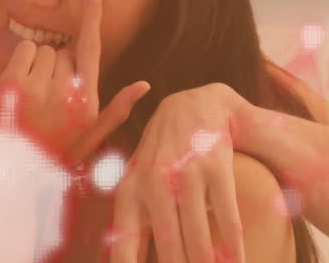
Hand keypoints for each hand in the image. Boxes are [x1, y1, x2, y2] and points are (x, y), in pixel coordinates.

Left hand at [0, 0, 150, 161]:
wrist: (12, 165)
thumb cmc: (54, 149)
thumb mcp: (91, 135)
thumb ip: (117, 108)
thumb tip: (145, 85)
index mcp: (88, 100)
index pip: (93, 48)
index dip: (93, 16)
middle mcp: (67, 90)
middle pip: (65, 51)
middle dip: (59, 66)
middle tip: (48, 97)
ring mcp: (39, 85)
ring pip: (45, 50)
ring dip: (40, 65)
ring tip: (34, 96)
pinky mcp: (14, 81)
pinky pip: (25, 49)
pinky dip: (23, 60)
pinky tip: (21, 85)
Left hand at [110, 83, 249, 262]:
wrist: (192, 108)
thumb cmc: (161, 158)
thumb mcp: (138, 185)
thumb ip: (133, 225)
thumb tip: (123, 262)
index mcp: (130, 192)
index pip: (124, 242)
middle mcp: (153, 183)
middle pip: (168, 245)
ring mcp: (185, 174)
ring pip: (199, 235)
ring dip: (208, 262)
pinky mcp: (215, 168)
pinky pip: (227, 217)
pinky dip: (233, 247)